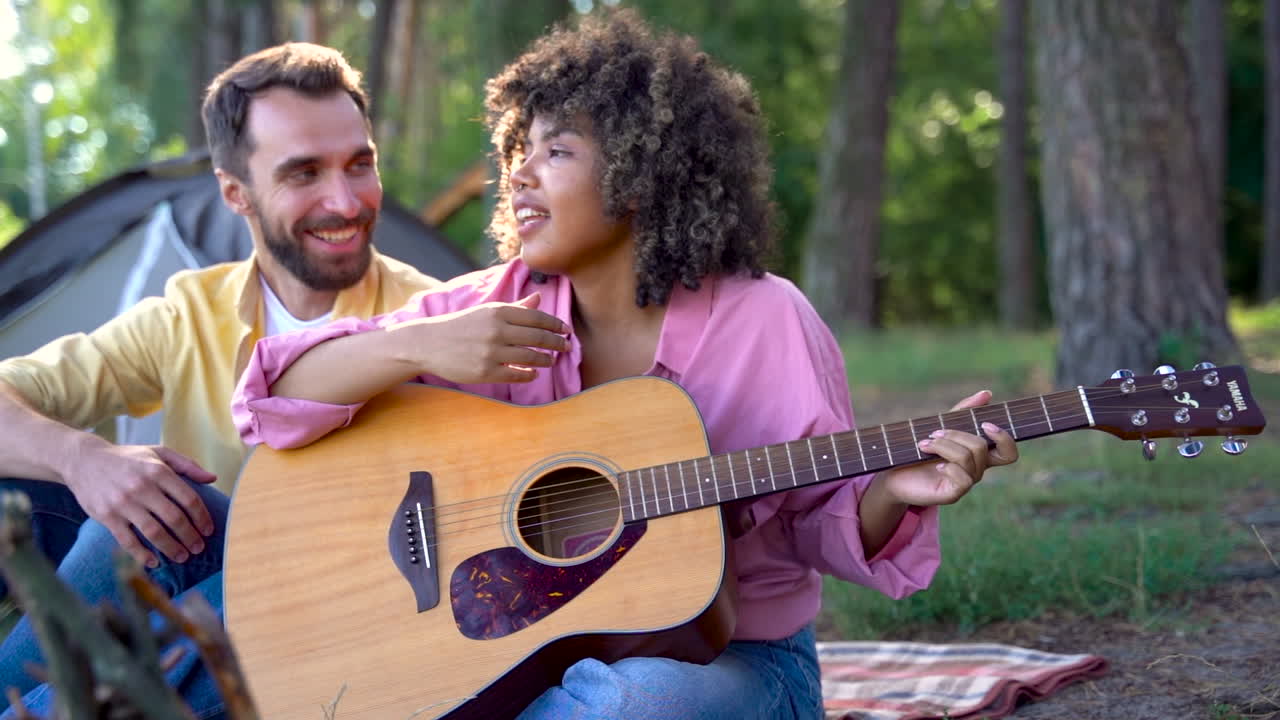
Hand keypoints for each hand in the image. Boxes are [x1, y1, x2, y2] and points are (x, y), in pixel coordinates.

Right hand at [62, 442, 216, 567]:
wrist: (84, 460)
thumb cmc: (128, 458)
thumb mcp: (158, 453)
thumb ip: (187, 465)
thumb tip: (212, 479)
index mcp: (158, 471)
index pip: (188, 499)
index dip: (202, 518)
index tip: (209, 530)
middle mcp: (142, 487)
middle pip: (174, 518)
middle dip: (190, 537)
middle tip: (198, 548)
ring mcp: (123, 503)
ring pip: (154, 532)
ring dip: (171, 548)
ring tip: (182, 557)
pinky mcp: (107, 516)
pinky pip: (128, 541)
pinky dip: (142, 555)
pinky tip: (154, 562)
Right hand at [394, 293, 569, 383]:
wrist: (428, 343)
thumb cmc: (461, 326)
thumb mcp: (486, 311)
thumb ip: (515, 307)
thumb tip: (539, 298)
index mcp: (497, 311)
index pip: (536, 317)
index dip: (555, 324)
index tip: (566, 330)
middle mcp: (496, 330)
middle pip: (537, 337)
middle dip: (557, 342)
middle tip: (567, 346)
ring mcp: (491, 352)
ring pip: (530, 357)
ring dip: (546, 359)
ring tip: (551, 360)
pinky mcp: (485, 372)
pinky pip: (516, 374)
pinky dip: (529, 374)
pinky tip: (533, 373)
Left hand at [878, 390, 1017, 506]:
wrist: (895, 473)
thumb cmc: (921, 449)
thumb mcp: (943, 425)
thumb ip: (964, 411)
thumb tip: (987, 394)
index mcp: (979, 454)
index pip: (1009, 453)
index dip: (1004, 438)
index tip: (984, 424)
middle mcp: (977, 469)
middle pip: (982, 447)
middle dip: (956, 434)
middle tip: (933, 432)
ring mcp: (966, 483)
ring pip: (968, 458)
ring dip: (944, 446)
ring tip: (924, 444)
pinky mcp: (953, 494)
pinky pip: (963, 479)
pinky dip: (948, 467)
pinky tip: (935, 464)